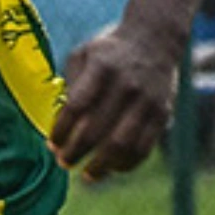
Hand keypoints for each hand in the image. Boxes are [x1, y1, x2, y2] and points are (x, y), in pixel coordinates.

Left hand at [49, 22, 183, 181]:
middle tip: (63, 162)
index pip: (76, 106)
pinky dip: (126, 164)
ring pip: (123, 145)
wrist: (155, 39)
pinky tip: (112, 168)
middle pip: (98, 130)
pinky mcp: (162, 113)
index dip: (61, 130)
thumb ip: (70, 85)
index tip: (51, 144)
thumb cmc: (109, 52)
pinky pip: (144, 148)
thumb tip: (58, 123)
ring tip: (87, 175)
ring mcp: (148, 101)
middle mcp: (127, 84)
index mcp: (102, 67)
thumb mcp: (83, 55)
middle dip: (76, 152)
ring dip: (102, 166)